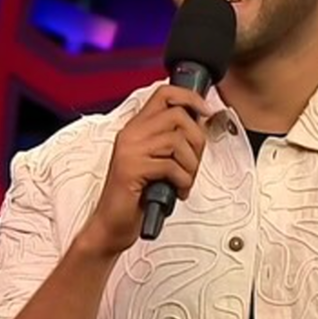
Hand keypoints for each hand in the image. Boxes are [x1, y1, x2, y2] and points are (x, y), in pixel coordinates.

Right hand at [84, 85, 211, 255]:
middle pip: (178, 116)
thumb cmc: (137, 195)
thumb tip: (201, 125)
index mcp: (137, 128)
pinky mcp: (132, 169)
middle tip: (193, 164)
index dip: (190, 97)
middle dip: (197, 141)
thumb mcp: (157, 161)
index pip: (164, 94)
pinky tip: (178, 191)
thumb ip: (172, 141)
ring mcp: (129, 150)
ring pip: (177, 141)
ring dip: (191, 165)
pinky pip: (171, 166)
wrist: (111, 224)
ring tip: (184, 181)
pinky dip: (183, 181)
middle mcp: (131, 134)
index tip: (206, 111)